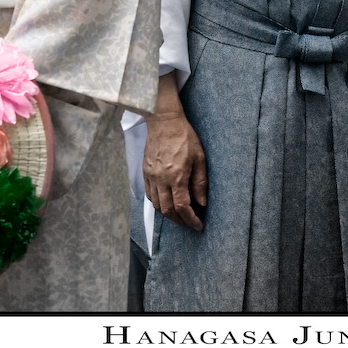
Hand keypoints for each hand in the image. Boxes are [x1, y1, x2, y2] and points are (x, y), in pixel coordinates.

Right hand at [142, 73, 206, 230]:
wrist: (163, 121)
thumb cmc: (184, 136)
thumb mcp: (199, 157)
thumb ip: (200, 182)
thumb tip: (201, 203)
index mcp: (176, 176)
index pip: (182, 207)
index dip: (191, 220)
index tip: (198, 226)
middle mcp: (161, 180)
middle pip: (168, 210)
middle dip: (180, 221)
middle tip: (189, 224)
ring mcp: (151, 177)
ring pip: (157, 205)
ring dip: (168, 215)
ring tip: (179, 216)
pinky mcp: (145, 172)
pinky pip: (150, 195)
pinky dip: (158, 204)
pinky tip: (166, 203)